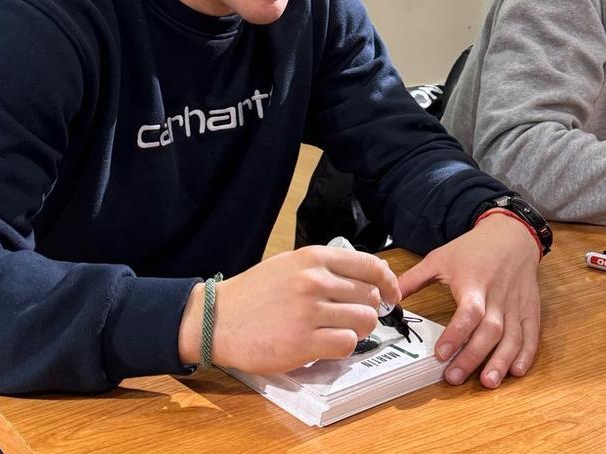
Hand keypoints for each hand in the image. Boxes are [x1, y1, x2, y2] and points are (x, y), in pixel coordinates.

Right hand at [177, 245, 399, 373]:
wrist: (215, 319)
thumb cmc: (252, 295)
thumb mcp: (289, 266)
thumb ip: (324, 269)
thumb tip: (364, 281)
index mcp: (312, 258)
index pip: (370, 265)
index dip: (388, 282)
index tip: (390, 294)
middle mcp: (314, 281)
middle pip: (371, 296)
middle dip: (367, 310)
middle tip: (350, 318)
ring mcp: (309, 312)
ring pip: (364, 321)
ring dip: (356, 330)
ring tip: (335, 332)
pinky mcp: (303, 342)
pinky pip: (347, 344)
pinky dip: (342, 347)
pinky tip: (324, 345)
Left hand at [397, 213, 541, 388]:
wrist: (512, 233)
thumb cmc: (475, 248)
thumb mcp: (440, 258)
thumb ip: (413, 279)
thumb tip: (387, 297)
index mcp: (474, 283)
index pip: (468, 312)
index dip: (456, 335)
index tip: (441, 354)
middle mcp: (497, 296)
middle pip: (490, 330)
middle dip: (473, 356)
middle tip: (455, 377)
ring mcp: (516, 304)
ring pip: (512, 337)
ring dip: (501, 361)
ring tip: (488, 382)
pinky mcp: (530, 309)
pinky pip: (531, 334)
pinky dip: (526, 354)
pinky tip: (516, 371)